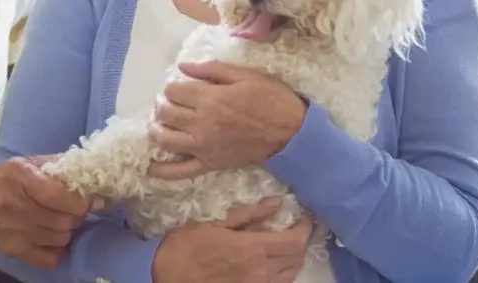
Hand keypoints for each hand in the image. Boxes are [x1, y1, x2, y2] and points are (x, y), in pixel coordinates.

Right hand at [0, 157, 93, 267]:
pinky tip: (53, 238)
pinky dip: (58, 249)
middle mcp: (19, 207)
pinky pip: (51, 257)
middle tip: (73, 208)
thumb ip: (53, 164)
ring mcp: (17, 232)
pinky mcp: (15, 250)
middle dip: (77, 214)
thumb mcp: (22, 163)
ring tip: (61, 220)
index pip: (59, 196)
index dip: (81, 200)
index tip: (90, 198)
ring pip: (62, 237)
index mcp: (21, 179)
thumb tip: (85, 168)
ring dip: (68, 229)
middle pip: (65, 219)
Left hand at [147, 61, 306, 179]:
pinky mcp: (210, 164)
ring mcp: (204, 146)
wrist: (291, 132)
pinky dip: (162, 170)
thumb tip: (181, 66)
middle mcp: (201, 123)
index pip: (172, 91)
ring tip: (159, 123)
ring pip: (165, 139)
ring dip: (156, 129)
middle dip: (162, 104)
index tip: (179, 87)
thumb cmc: (270, 98)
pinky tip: (150, 165)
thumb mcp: (244, 74)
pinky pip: (180, 171)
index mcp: (209, 99)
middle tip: (169, 102)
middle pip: (165, 112)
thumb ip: (210, 69)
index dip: (172, 87)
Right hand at [152, 199, 314, 282]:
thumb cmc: (186, 249)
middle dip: (302, 241)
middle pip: (297, 258)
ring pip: (291, 274)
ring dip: (294, 257)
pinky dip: (283, 271)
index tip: (305, 217)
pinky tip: (273, 261)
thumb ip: (247, 214)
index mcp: (252, 249)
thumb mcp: (213, 224)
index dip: (305, 229)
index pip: (294, 241)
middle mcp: (261, 271)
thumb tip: (275, 203)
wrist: (171, 280)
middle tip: (297, 227)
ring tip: (286, 243)